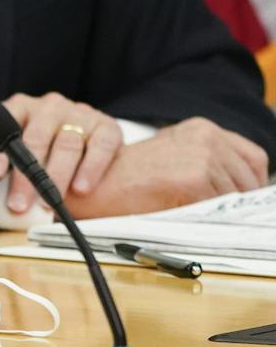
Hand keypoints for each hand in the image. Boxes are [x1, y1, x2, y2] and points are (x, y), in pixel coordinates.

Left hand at [0, 91, 122, 214]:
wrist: (90, 132)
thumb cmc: (42, 134)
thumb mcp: (12, 128)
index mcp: (21, 105)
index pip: (2, 122)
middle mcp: (50, 106)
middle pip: (35, 139)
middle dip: (25, 175)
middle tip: (18, 203)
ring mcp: (79, 115)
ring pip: (66, 145)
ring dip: (57, 177)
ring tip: (50, 202)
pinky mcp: (107, 127)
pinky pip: (99, 147)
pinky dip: (90, 169)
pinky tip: (82, 189)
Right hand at [67, 117, 268, 218]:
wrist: (92, 179)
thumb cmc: (129, 176)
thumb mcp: (175, 156)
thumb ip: (209, 164)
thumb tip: (243, 192)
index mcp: (201, 128)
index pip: (253, 158)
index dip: (250, 183)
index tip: (239, 199)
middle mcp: (206, 136)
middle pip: (250, 180)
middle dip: (238, 200)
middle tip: (214, 213)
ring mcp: (203, 156)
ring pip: (237, 197)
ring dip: (220, 211)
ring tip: (192, 214)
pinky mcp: (195, 178)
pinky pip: (219, 209)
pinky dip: (207, 218)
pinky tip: (184, 215)